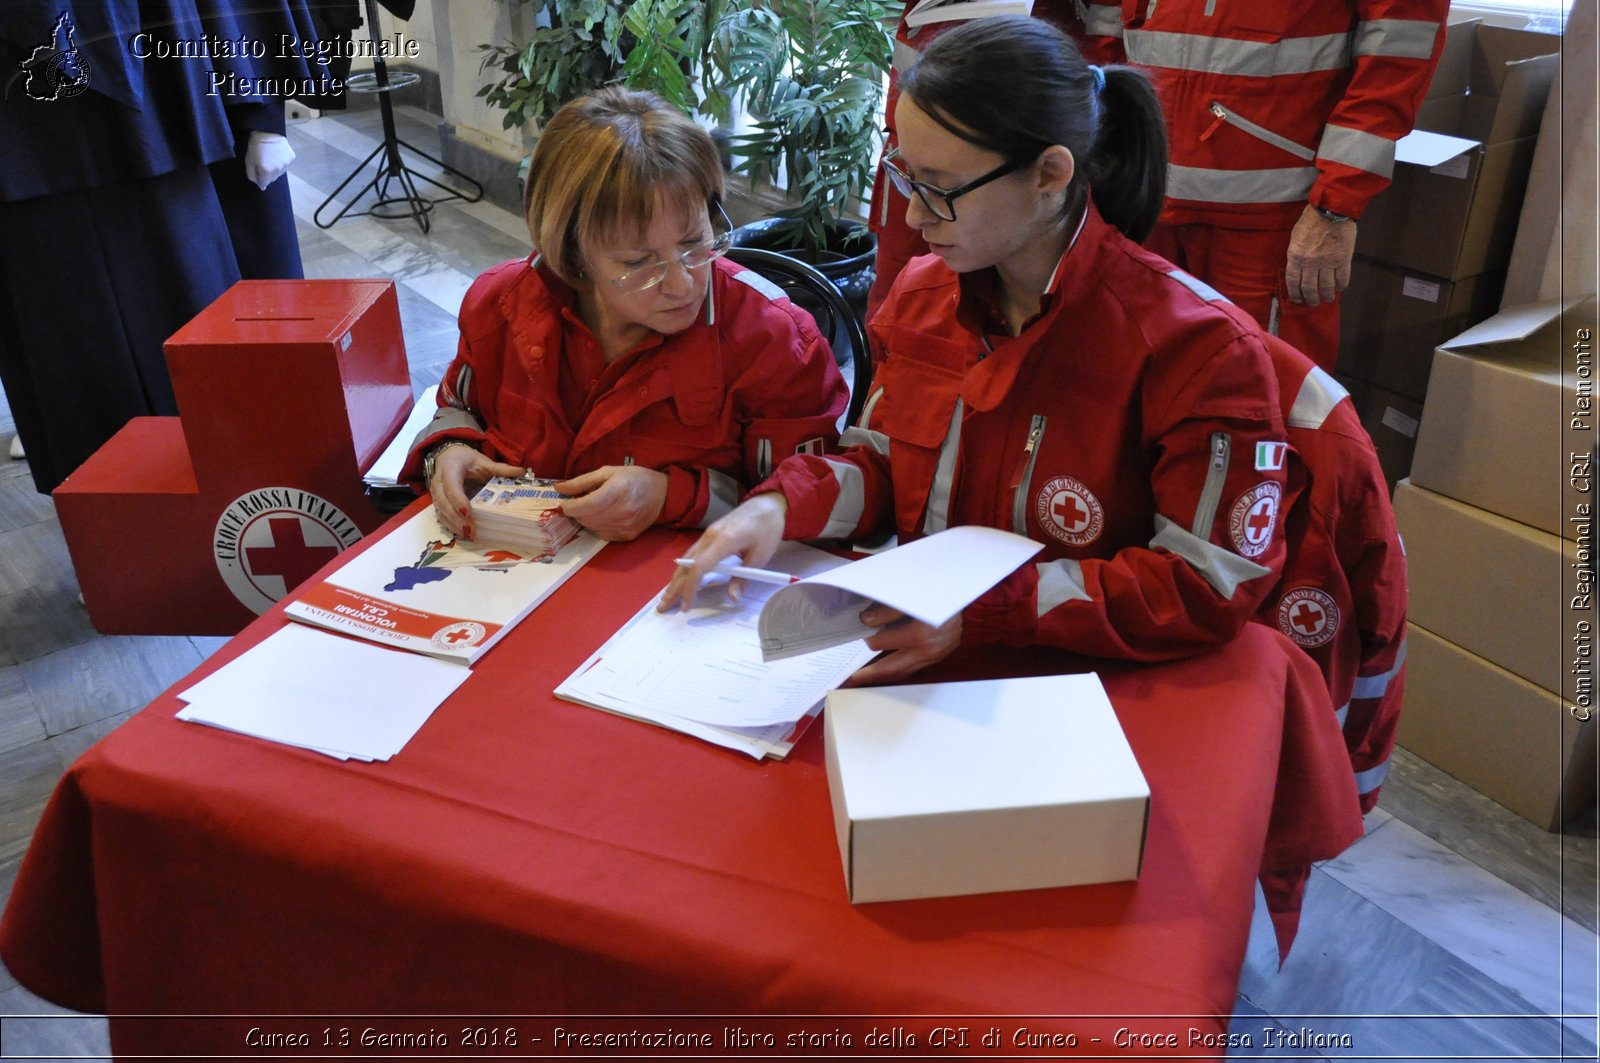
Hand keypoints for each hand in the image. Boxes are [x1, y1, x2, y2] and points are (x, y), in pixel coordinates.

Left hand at [244, 131, 294, 190]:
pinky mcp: (291, 158)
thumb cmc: (255, 146)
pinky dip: (281, 162)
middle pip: (272, 179)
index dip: (260, 180)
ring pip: (279, 172)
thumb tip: (258, 184)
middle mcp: (278, 170)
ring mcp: (286, 164)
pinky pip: (285, 165)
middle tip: (263, 164)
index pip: (264, 183)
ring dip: (275, 169)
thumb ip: (252, 174)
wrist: (267, 131)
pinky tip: (277, 155)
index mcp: (266, 172)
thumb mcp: (248, 160)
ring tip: (271, 159)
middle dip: (267, 174)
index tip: (258, 174)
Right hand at [428, 445, 524, 538]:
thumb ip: (500, 468)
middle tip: (471, 530)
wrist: (448, 457)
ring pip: (440, 512)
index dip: (457, 499)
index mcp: (450, 468)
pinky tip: (464, 534)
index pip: (451, 485)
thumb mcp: (483, 461)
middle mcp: (439, 482)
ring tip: (469, 535)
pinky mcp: (438, 503)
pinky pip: (441, 517)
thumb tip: (521, 472)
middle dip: (456, 518)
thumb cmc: (467, 461)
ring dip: (454, 525)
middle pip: (443, 502)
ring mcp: (436, 494)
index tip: (467, 512)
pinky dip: (451, 526)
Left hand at [555, 465, 668, 541]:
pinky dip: (597, 526)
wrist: (662, 494)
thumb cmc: (634, 478)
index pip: (585, 506)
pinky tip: (604, 516)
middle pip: (586, 519)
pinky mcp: (627, 536)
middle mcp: (621, 512)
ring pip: (592, 528)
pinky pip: (602, 535)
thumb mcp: (608, 472)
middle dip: (577, 512)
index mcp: (616, 492)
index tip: (564, 504)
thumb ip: (582, 481)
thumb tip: (559, 489)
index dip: (570, 507)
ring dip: (586, 519)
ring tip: (593, 508)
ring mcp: (625, 526)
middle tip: (579, 503)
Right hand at [657, 493, 787, 612]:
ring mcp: (707, 534)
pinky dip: (683, 570)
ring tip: (666, 598)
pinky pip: (691, 554)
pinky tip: (678, 580)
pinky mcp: (709, 534)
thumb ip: (744, 578)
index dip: (690, 588)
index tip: (686, 606)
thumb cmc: (768, 529)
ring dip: (675, 579)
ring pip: (686, 560)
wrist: (767, 505)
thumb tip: (732, 599)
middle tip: (663, 607)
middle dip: (674, 587)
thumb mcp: (761, 557)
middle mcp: (710, 536)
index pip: (699, 567)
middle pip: (686, 564)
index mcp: (724, 540)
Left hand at [844, 605, 961, 686]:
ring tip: (863, 679)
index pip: (882, 642)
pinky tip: (886, 671)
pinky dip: (896, 672)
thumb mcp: (916, 597)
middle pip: (889, 669)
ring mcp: (932, 657)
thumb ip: (889, 609)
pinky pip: (911, 670)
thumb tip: (866, 620)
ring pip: (900, 673)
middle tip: (849, 679)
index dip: (868, 636)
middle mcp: (926, 651)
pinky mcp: (936, 659)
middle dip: (867, 675)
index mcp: (920, 634)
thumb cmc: (945, 596)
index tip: (860, 628)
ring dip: (881, 676)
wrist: (975, 606)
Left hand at [1285, 204, 1355, 305]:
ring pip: (1326, 286)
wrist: (1331, 210)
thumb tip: (1299, 269)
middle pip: (1309, 288)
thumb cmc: (1310, 221)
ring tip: (1328, 299)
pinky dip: (1341, 286)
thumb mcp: (1295, 238)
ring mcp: (1327, 263)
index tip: (1298, 300)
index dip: (1295, 294)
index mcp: (1296, 257)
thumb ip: (1296, 255)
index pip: (1293, 282)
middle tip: (1313, 303)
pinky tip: (1340, 288)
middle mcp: (1310, 264)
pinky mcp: (1343, 260)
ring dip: (1327, 295)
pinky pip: (1342, 278)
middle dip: (1311, 299)